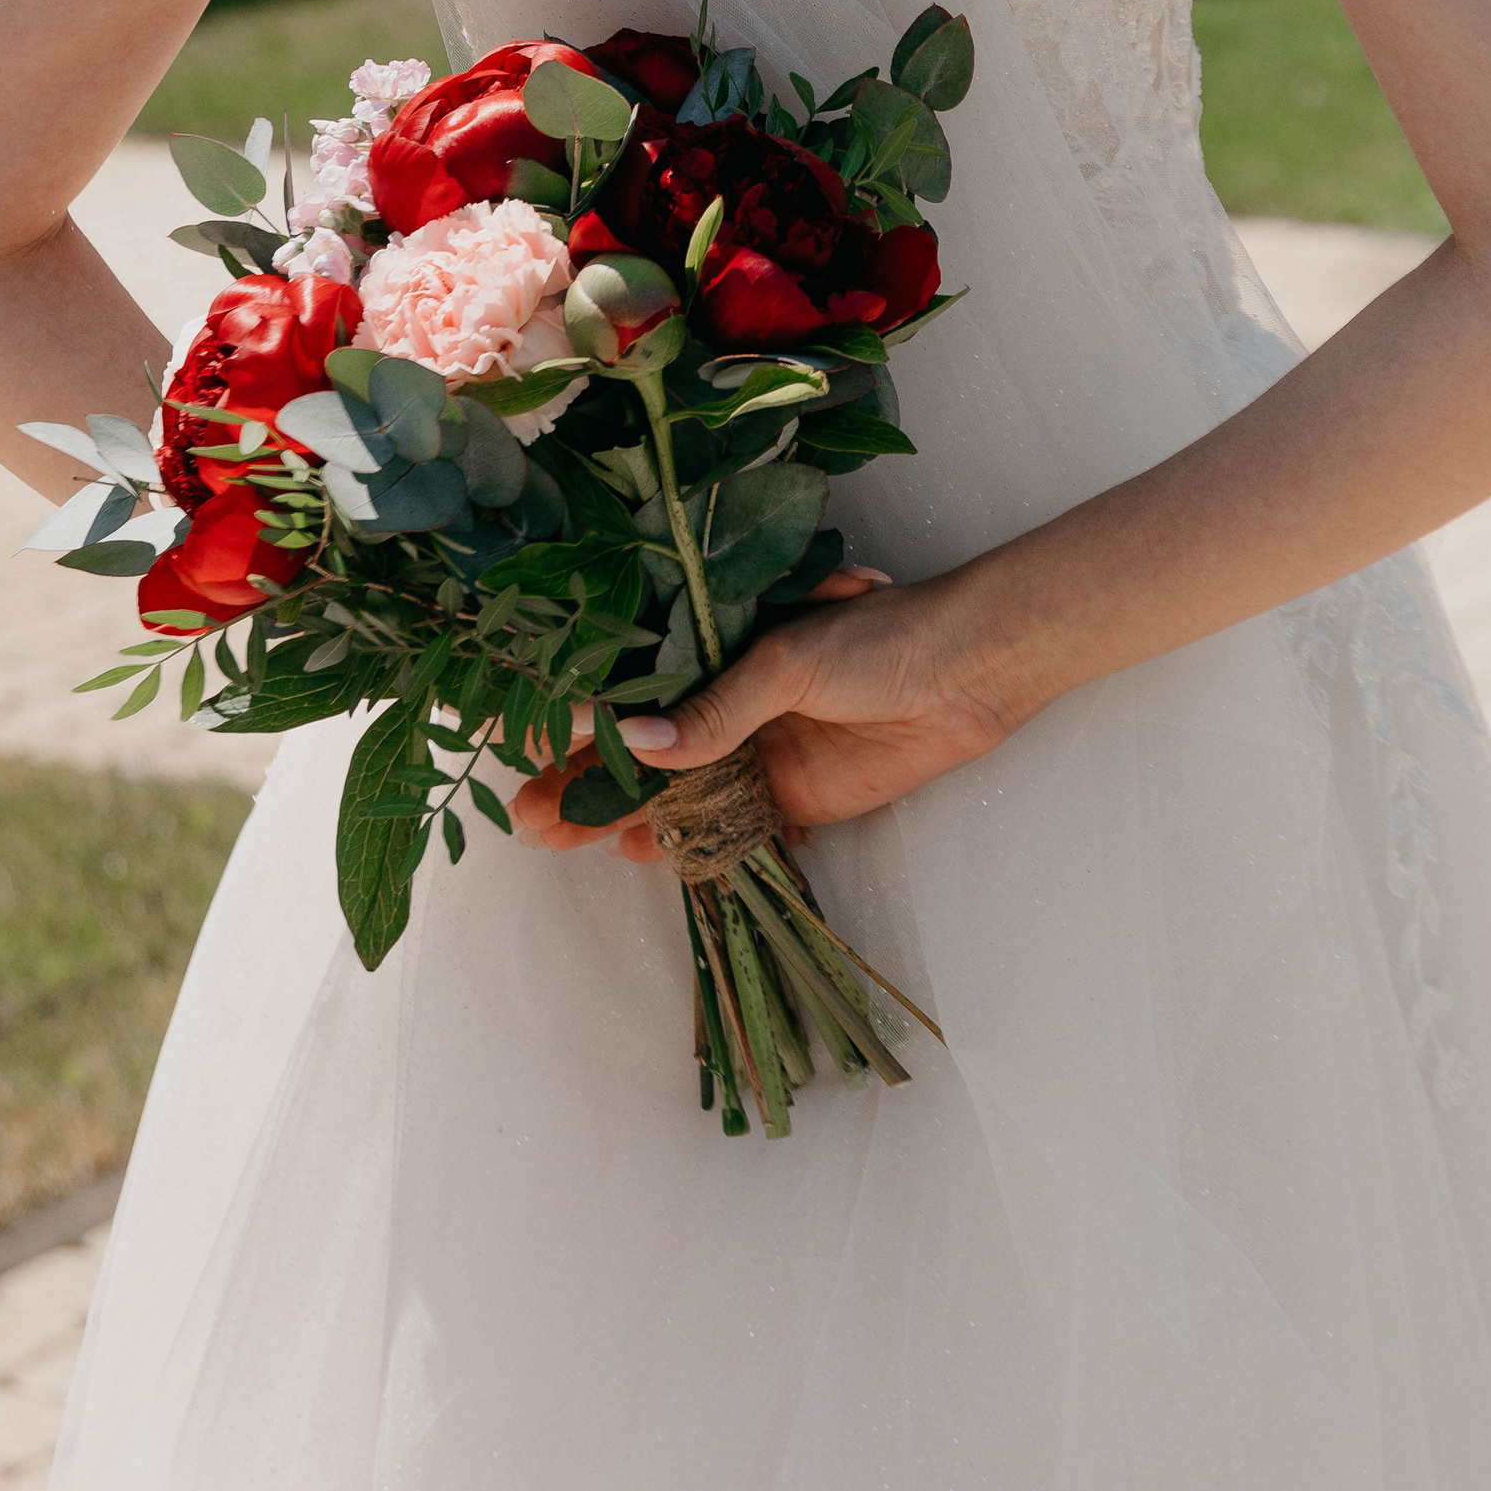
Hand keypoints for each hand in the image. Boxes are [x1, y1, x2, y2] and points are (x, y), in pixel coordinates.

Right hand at [507, 562, 1023, 861]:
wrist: (971, 668)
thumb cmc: (879, 635)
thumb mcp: (789, 660)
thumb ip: (717, 708)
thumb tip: (636, 740)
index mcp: (717, 645)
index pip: (630, 685)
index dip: (574, 714)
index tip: (519, 742)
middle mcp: (728, 700)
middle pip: (638, 747)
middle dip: (580, 777)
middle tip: (526, 816)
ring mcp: (758, 751)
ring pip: (670, 791)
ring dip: (615, 813)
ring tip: (555, 838)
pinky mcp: (792, 797)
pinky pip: (723, 824)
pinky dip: (679, 841)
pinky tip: (634, 855)